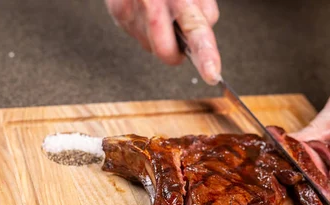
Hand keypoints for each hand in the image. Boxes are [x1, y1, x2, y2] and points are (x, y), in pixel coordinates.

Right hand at [106, 0, 220, 83]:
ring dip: (160, 37)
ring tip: (160, 10)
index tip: (212, 73)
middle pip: (165, 52)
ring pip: (152, 47)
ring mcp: (130, 10)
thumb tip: (205, 29)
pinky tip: (146, 10)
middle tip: (178, 35)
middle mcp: (151, 2)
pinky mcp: (118, 14)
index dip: (206, 55)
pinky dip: (146, 29)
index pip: (195, 29)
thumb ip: (203, 8)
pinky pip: (138, 37)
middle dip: (175, 53)